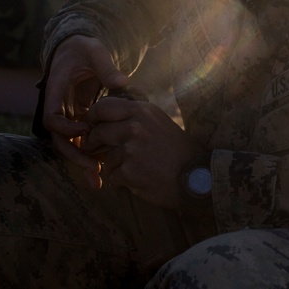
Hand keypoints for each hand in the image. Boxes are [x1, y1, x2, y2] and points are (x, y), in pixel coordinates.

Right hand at [42, 35, 129, 186]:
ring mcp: (67, 114)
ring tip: (99, 180)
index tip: (85, 131)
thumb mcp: (94, 51)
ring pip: (69, 144)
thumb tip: (122, 83)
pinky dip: (90, 153)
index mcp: (55, 90)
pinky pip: (80, 140)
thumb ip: (106, 66)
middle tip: (94, 169)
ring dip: (82, 161)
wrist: (76, 48)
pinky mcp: (78, 118)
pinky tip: (103, 169)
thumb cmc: (83, 47)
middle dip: (74, 155)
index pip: (51, 117)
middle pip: (58, 139)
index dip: (66, 129)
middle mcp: (58, 106)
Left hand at [80, 97, 203, 207]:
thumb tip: (106, 116)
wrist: (198, 178)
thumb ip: (135, 116)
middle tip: (96, 150)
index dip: (92, 117)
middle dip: (95, 143)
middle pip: (99, 131)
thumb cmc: (178, 151)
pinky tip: (139, 180)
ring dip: (115, 166)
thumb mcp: (159, 122)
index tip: (90, 125)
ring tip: (136, 169)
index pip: (104, 107)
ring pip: (106, 157)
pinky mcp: (129, 171)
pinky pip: (113, 176)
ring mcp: (131, 149)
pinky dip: (122, 181)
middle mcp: (135, 126)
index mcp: (142, 110)